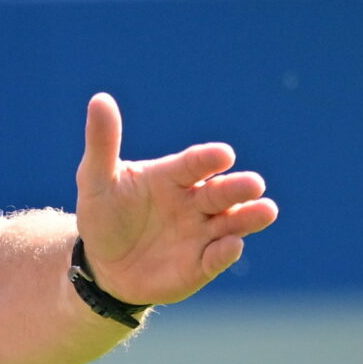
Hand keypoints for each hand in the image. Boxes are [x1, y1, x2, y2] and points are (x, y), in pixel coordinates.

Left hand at [74, 93, 278, 305]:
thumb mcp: (96, 179)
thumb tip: (100, 99)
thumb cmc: (104, 214)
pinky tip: (233, 246)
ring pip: (232, 223)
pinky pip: (216, 258)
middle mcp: (195, 202)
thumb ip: (103, 142)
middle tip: (254, 184)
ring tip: (266, 210)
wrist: (103, 264)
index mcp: (173, 175)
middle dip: (238, 188)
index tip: (224, 155)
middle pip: (221, 192)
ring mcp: (201, 233)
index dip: (209, 159)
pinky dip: (225, 253)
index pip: (195, 164)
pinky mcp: (200, 264)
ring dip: (249, 217)